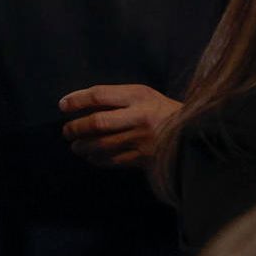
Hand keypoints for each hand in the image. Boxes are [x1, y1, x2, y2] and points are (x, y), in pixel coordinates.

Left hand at [60, 84, 180, 168]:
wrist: (192, 133)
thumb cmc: (162, 111)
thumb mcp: (144, 95)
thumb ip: (117, 98)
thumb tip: (82, 104)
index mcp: (138, 95)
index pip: (100, 95)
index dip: (77, 100)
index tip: (62, 105)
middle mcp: (139, 116)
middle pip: (97, 122)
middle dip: (76, 127)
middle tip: (66, 131)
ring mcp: (141, 139)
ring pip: (102, 145)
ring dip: (83, 146)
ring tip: (75, 146)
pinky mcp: (143, 158)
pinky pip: (112, 160)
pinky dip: (97, 159)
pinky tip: (91, 157)